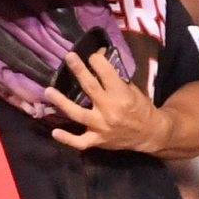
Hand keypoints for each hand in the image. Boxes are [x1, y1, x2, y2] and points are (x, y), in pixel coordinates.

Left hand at [47, 51, 169, 152]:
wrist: (150, 133)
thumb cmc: (141, 108)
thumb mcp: (132, 90)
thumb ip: (115, 79)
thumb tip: (98, 61)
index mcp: (121, 94)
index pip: (105, 71)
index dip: (97, 60)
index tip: (92, 55)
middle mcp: (109, 109)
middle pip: (89, 87)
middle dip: (79, 70)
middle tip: (69, 57)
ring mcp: (101, 126)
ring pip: (77, 114)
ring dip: (62, 102)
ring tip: (49, 91)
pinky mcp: (97, 140)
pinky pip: (80, 142)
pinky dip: (67, 139)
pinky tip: (54, 132)